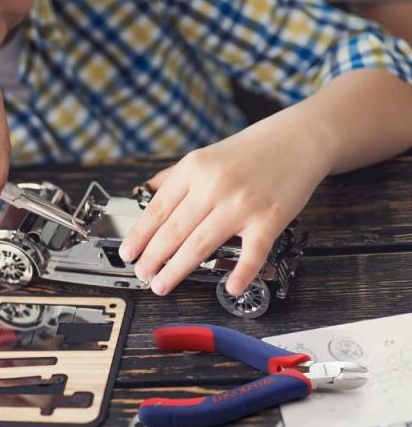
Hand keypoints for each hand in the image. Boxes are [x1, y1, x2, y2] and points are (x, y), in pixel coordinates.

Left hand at [118, 120, 327, 296]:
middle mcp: (214, 186)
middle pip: (173, 230)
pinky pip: (252, 252)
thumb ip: (175, 177)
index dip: (139, 236)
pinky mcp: (269, 219)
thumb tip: (147, 194)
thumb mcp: (204, 156)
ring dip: (176, 269)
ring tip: (161, 284)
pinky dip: (241, 272)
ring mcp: (241, 204)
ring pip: (200, 244)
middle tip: (143, 274)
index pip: (157, 209)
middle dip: (153, 258)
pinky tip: (229, 287)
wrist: (298, 139)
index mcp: (194, 170)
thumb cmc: (251, 150)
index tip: (128, 253)